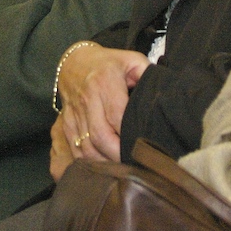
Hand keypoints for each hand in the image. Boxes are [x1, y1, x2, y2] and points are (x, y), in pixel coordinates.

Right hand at [55, 43, 150, 166]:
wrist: (74, 63)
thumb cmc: (109, 64)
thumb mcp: (132, 60)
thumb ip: (147, 74)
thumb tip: (164, 93)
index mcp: (105, 82)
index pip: (117, 115)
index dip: (129, 135)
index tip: (144, 147)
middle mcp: (88, 99)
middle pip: (100, 136)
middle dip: (118, 155)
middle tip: (135, 166)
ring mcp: (74, 113)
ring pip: (86, 146)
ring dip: (104, 162)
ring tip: (121, 171)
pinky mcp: (66, 124)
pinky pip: (75, 149)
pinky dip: (89, 162)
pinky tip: (103, 168)